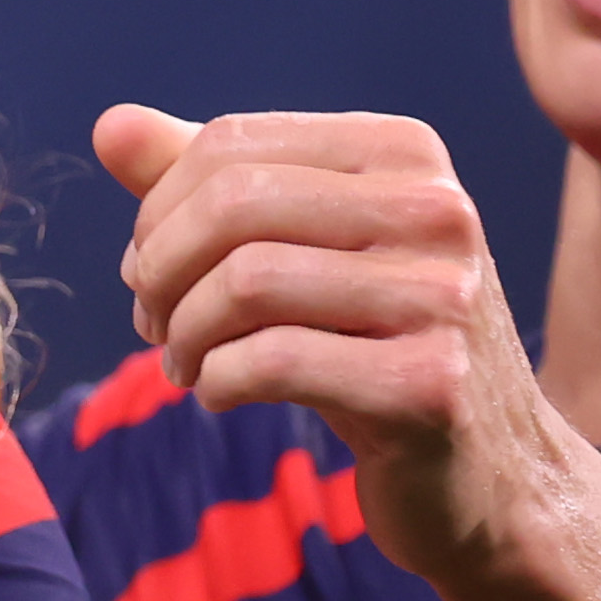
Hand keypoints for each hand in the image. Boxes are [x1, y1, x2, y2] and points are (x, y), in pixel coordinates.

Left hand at [95, 102, 579, 593]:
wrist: (489, 474)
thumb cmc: (374, 345)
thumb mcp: (300, 250)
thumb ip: (208, 185)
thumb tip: (111, 126)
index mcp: (405, 153)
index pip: (231, 145)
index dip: (159, 211)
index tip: (148, 269)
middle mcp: (437, 210)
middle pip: (232, 205)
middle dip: (161, 269)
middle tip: (151, 321)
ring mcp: (444, 298)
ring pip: (246, 283)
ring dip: (183, 332)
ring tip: (183, 363)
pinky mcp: (430, 386)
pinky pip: (274, 362)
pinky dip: (217, 381)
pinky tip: (220, 395)